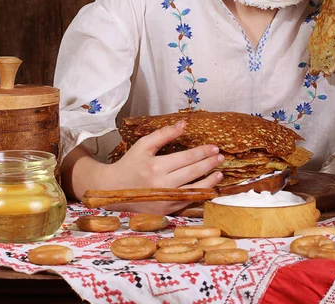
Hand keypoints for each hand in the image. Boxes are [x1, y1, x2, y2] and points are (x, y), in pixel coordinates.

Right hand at [100, 121, 223, 213]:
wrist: (113, 189)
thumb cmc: (130, 164)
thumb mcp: (144, 145)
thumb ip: (164, 134)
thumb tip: (184, 123)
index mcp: (156, 167)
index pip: (187, 158)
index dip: (202, 152)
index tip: (214, 148)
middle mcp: (162, 185)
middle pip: (193, 173)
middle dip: (209, 164)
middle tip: (220, 157)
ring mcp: (164, 200)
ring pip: (193, 191)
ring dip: (209, 182)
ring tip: (219, 174)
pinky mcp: (165, 210)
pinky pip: (187, 202)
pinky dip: (200, 194)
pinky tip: (208, 188)